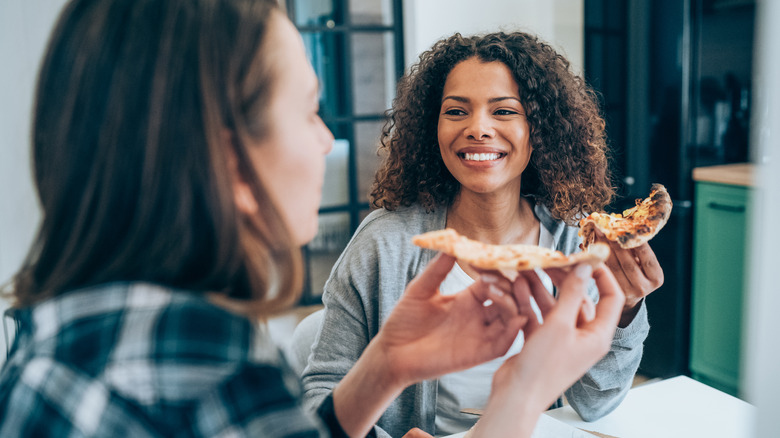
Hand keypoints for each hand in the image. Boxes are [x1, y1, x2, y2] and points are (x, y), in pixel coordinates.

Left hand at [332, 253, 532, 437]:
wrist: (392, 352)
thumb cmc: (404, 321)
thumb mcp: (420, 289)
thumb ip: (437, 269)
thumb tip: (452, 243)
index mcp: (467, 299)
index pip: (494, 281)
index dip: (498, 270)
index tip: (499, 258)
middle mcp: (478, 315)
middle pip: (509, 298)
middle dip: (514, 286)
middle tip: (514, 274)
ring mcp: (480, 335)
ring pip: (512, 318)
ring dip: (515, 304)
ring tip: (507, 291)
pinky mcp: (478, 354)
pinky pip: (504, 343)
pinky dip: (513, 330)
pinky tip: (515, 317)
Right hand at [472, 264, 624, 437]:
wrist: (517, 395)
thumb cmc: (543, 367)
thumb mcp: (560, 324)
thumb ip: (573, 293)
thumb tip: (585, 267)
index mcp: (597, 335)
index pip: (611, 298)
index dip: (602, 275)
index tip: (588, 257)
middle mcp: (583, 337)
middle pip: (579, 298)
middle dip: (564, 278)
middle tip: (552, 260)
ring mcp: (562, 340)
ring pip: (555, 306)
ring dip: (541, 289)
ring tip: (526, 271)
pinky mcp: (542, 342)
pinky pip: (539, 316)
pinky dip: (529, 302)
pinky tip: (518, 289)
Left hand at [591, 231, 662, 325]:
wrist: (629, 296)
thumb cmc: (637, 271)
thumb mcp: (643, 262)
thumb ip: (635, 248)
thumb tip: (619, 226)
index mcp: (655, 277)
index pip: (647, 258)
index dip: (637, 243)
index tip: (627, 228)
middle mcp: (642, 287)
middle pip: (627, 262)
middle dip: (614, 243)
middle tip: (604, 227)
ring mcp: (626, 293)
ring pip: (613, 267)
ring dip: (602, 248)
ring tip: (595, 233)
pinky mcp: (611, 293)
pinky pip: (602, 272)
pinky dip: (596, 258)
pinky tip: (589, 246)